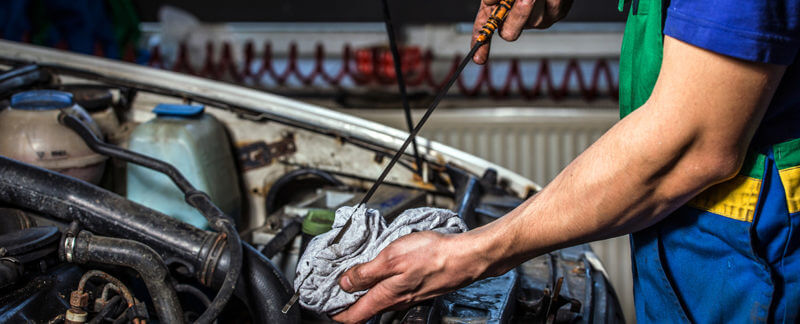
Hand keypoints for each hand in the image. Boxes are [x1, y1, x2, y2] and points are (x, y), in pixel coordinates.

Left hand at [331, 231, 489, 323]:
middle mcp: (397, 301)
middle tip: (333, 286)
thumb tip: (345, 283)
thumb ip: (366, 272)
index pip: (353, 317)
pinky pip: (393, 290)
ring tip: (354, 275)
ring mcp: (409, 296)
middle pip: (365, 309)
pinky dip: (381, 283)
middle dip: (347, 301)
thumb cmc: (433, 255)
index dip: (335, 314)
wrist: (466, 257)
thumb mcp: (391, 258)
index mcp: (386, 296)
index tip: (323, 305)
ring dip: (364, 290)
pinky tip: (382, 269)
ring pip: (379, 299)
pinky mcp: (419, 287)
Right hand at [471, 0, 573, 63]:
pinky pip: (553, 5)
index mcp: (498, 12)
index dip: (481, 45)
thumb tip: (492, 1)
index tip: (478, 58)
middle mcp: (517, 21)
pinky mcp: (557, 12)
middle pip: (509, 32)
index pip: (484, 30)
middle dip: (517, 16)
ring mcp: (538, 20)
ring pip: (534, 16)